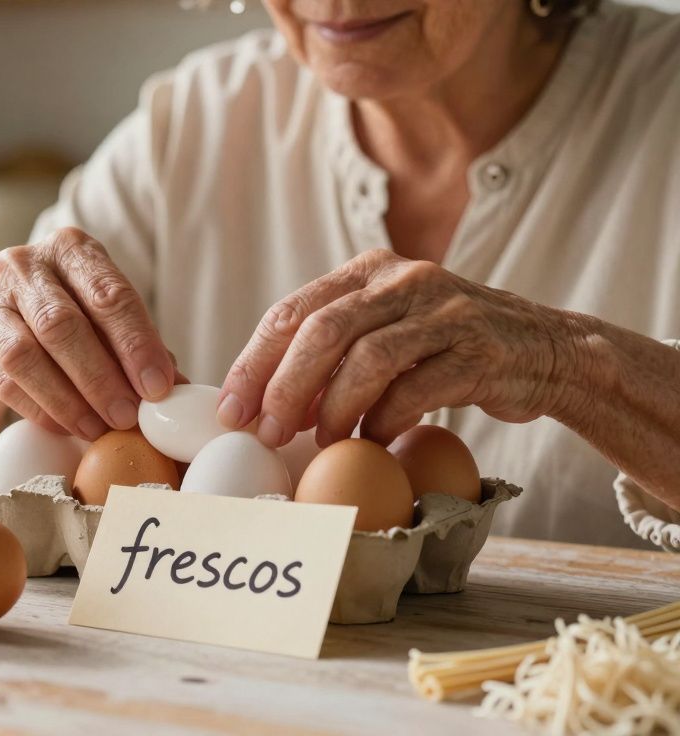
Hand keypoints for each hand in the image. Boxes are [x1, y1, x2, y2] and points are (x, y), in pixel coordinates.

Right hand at [0, 227, 176, 440]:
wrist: (7, 317)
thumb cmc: (75, 313)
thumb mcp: (108, 316)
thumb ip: (141, 347)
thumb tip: (178, 391)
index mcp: (70, 248)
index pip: (108, 294)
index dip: (135, 344)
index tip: (158, 387)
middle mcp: (24, 265)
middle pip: (62, 324)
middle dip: (99, 377)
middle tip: (128, 416)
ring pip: (25, 355)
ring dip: (67, 399)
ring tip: (98, 429)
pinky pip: (4, 381)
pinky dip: (39, 409)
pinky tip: (67, 428)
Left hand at [217, 249, 575, 447]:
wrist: (546, 351)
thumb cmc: (448, 350)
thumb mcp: (387, 329)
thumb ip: (332, 349)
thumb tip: (263, 402)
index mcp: (368, 271)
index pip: (292, 312)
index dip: (254, 363)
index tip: (232, 410)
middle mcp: (403, 279)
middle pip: (322, 330)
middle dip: (284, 387)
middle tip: (267, 432)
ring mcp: (444, 311)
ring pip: (367, 358)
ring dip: (334, 408)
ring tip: (322, 440)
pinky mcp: (478, 349)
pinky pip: (417, 388)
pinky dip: (385, 419)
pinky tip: (373, 440)